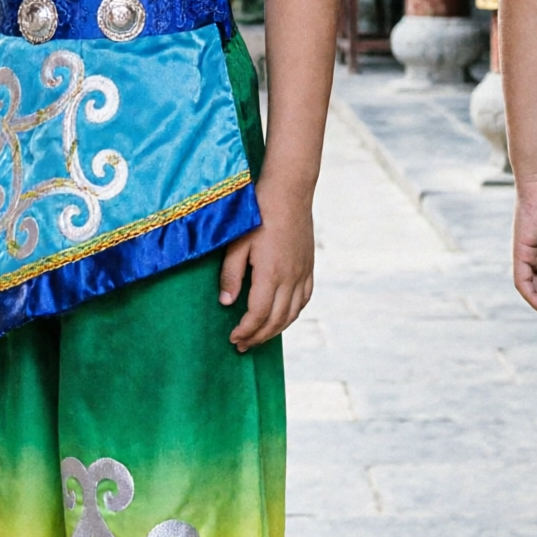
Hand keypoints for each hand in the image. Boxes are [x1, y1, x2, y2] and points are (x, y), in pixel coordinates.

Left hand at [218, 178, 314, 352]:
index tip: (233, 338)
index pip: (258, 315)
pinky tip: (282, 316)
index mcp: (271, 274)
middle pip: (276, 320)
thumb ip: (231, 274)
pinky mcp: (309, 266)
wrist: (289, 191)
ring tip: (259, 336)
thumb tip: (227, 303)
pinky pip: (304, 299)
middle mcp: (291, 278)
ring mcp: (303, 273)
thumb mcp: (237, 242)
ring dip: (276, 330)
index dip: (246, 331)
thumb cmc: (258, 213)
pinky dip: (293, 313)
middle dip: (258, 336)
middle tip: (242, 345)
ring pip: (292, 313)